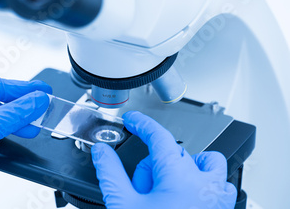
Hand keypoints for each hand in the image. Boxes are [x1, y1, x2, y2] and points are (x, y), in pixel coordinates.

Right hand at [91, 111, 236, 208]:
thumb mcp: (123, 205)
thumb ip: (110, 172)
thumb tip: (102, 152)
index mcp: (180, 176)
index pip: (159, 136)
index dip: (142, 124)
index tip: (133, 120)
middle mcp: (205, 183)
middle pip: (175, 153)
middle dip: (153, 167)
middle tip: (140, 191)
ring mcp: (218, 198)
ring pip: (204, 163)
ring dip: (183, 170)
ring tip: (164, 191)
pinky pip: (217, 183)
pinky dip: (199, 183)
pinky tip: (179, 201)